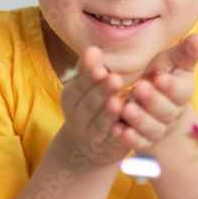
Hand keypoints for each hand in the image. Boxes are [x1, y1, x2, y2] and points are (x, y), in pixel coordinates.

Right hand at [59, 45, 132, 165]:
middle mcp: (77, 118)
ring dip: (109, 113)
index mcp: (71, 98)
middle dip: (102, 93)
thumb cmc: (89, 106)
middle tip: (115, 80)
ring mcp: (91, 136)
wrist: (86, 147)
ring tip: (119, 102)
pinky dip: (119, 135)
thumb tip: (93, 49)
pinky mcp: (107, 149)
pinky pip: (112, 142)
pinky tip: (127, 127)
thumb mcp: (84, 87)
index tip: (101, 69)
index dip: (89, 79)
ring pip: (100, 124)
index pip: (79, 86)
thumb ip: (89, 69)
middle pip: (89, 104)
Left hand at [111, 33, 197, 153]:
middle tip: (139, 88)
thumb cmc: (164, 78)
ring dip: (138, 119)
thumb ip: (186, 52)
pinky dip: (129, 137)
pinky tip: (117, 129)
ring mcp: (158, 128)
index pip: (181, 91)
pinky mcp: (144, 140)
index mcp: (182, 92)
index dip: (171, 86)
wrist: (158, 111)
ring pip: (151, 127)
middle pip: (165, 109)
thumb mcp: (174, 63)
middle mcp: (172, 113)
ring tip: (125, 108)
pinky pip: (138, 142)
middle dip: (152, 100)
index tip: (159, 78)